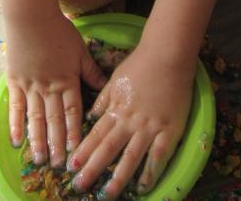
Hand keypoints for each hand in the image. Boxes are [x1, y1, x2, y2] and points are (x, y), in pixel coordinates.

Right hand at [5, 12, 107, 166]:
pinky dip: (16, 124)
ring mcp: (30, 86)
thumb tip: (104, 87)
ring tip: (39, 159)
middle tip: (58, 165)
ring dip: (38, 140)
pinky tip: (17, 140)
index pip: (72, 112)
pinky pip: (15, 107)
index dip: (74, 133)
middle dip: (57, 144)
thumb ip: (90, 71)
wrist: (32, 17)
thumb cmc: (59, 30)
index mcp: (67, 80)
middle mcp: (49, 87)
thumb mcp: (80, 50)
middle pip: (54, 120)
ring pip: (35, 118)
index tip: (77, 150)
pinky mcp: (15, 81)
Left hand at [67, 45, 193, 199]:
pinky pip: (158, 156)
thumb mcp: (116, 78)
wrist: (167, 53)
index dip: (82, 151)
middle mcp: (129, 120)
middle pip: (108, 149)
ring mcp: (150, 126)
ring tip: (106, 195)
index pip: (95, 134)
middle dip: (92, 169)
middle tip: (78, 187)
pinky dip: (150, 174)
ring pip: (131, 157)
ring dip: (117, 178)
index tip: (70, 167)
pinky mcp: (170, 130)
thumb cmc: (141, 63)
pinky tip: (141, 188)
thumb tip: (90, 117)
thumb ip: (103, 99)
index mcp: (116, 107)